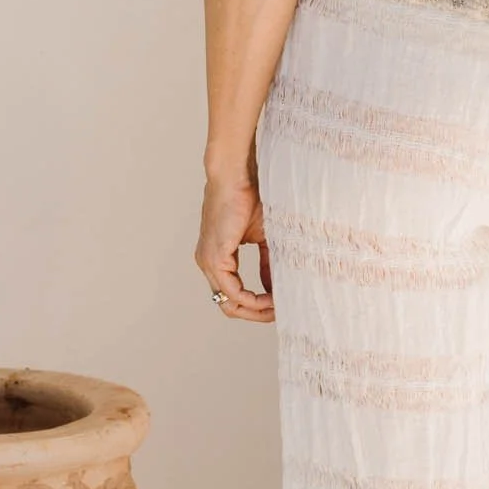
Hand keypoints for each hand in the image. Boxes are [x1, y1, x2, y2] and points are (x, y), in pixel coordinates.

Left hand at [195, 167, 274, 321]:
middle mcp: (209, 264)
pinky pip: (232, 291)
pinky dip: (252, 299)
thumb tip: (274, 288)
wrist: (237, 174)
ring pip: (229, 303)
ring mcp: (208, 262)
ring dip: (256, 309)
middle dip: (256, 314)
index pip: (234, 294)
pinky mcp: (214, 257)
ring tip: (278, 306)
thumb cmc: (250, 197)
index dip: (257, 305)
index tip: (279, 305)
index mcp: (218, 258)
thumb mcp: (263, 237)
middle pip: (229, 306)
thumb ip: (267, 263)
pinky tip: (270, 297)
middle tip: (280, 312)